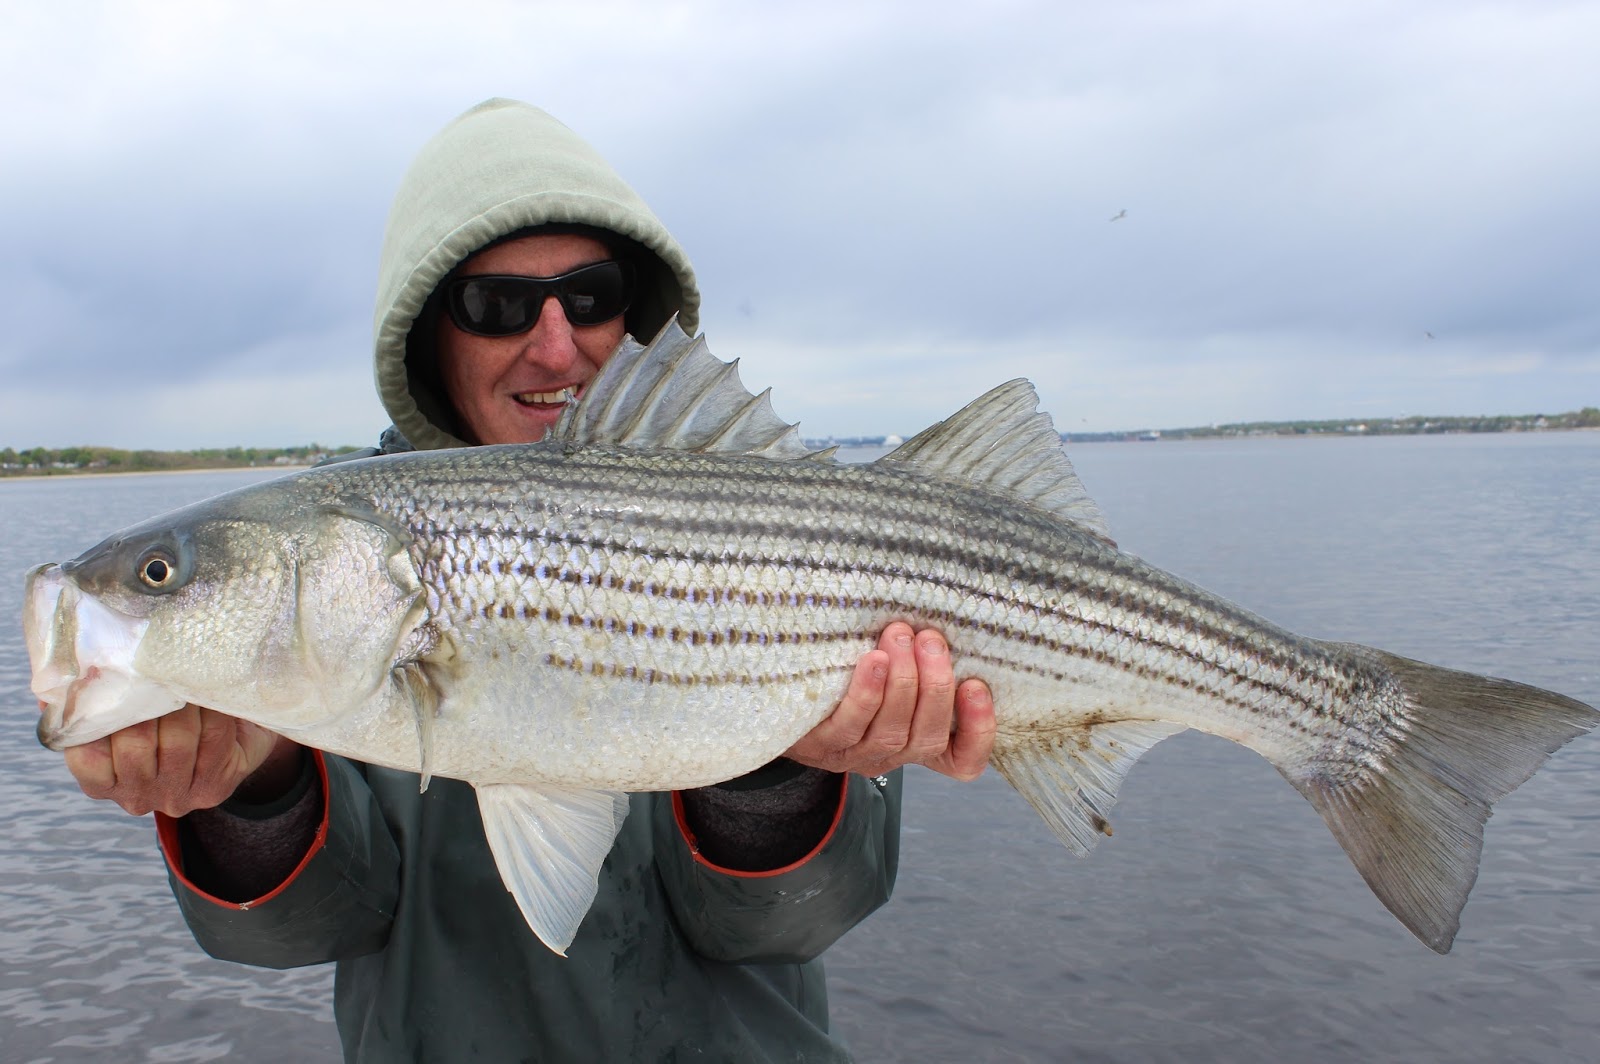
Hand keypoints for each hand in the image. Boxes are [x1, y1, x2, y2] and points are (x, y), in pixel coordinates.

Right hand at [55, 703, 302, 816]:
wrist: (232, 733)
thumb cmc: (166, 718)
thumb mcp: (121, 713)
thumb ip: (92, 702)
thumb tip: (64, 686)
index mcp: (102, 783)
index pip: (87, 755)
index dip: (105, 716)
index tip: (121, 683)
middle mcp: (135, 797)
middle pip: (135, 746)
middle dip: (151, 702)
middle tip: (160, 673)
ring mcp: (175, 797)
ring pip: (177, 742)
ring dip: (185, 705)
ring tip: (187, 680)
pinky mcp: (213, 789)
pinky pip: (213, 739)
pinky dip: (213, 711)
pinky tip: (212, 696)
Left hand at [785, 622, 995, 780]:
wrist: (779, 699)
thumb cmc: (848, 675)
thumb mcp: (891, 672)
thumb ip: (918, 660)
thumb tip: (941, 614)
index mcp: (918, 741)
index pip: (963, 760)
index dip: (979, 731)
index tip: (976, 685)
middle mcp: (893, 755)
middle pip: (928, 737)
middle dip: (936, 686)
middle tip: (931, 640)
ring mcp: (857, 754)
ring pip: (893, 731)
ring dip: (903, 682)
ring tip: (901, 636)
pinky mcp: (823, 744)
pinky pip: (851, 724)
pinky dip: (867, 692)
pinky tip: (872, 660)